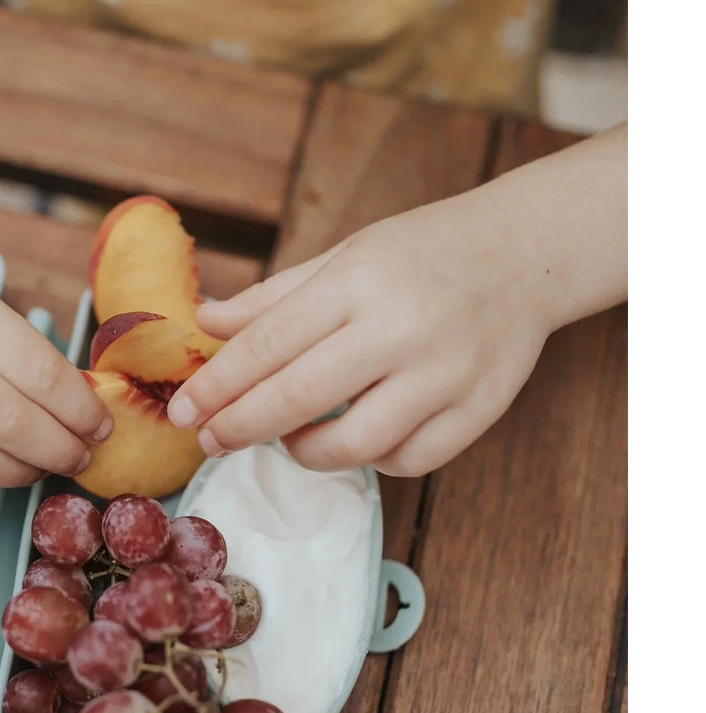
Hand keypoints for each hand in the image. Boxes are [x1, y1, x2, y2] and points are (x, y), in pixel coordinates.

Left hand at [165, 193, 561, 476]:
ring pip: (354, 445)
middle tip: (210, 440)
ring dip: (303, 451)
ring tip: (287, 437)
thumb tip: (204, 323)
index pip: (268, 344)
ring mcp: (446, 374)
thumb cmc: (421, 253)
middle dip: (241, 427)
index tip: (184, 410)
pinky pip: (408, 460)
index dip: (218, 385)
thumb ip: (273, 298)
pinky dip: (370, 459)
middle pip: (299, 398)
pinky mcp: (479, 410)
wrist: (526, 252)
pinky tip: (353, 438)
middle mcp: (402, 328)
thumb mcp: (344, 256)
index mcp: (359, 282)